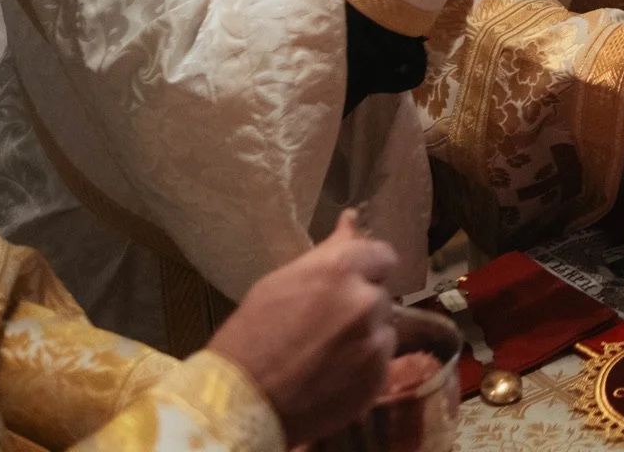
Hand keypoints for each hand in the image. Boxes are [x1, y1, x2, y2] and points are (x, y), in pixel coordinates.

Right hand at [206, 211, 396, 446]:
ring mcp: (376, 342)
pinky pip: (381, 361)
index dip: (367, 269)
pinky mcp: (379, 377)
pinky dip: (364, 366)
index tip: (351, 282)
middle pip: (381, 294)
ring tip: (327, 354)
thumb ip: (327, 253)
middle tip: (327, 325)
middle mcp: (366, 300)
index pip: (383, 256)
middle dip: (360, 305)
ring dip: (365, 336)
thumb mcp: (281, 282)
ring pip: (383, 329)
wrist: (241, 403)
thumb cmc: (250, 336)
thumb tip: (352, 220)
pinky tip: (333, 375)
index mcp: (342, 269)